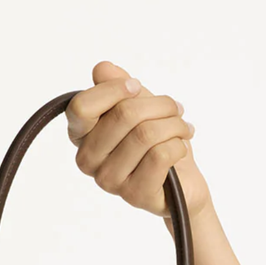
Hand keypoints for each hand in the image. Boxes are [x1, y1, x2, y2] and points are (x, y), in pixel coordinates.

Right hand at [65, 60, 211, 220]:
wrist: (183, 183)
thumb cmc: (157, 142)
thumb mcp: (139, 106)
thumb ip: (118, 86)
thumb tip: (101, 69)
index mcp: (82, 136)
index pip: (82, 107)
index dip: (113, 90)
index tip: (136, 87)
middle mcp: (88, 160)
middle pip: (123, 115)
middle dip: (160, 105)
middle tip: (176, 109)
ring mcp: (109, 181)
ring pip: (145, 134)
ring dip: (174, 125)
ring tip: (183, 128)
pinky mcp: (134, 195)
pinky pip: (160, 156)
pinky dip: (178, 145)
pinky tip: (180, 148)